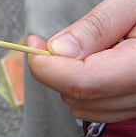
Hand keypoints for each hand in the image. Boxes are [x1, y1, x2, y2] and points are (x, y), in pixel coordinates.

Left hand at [27, 0, 135, 122]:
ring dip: (71, 81)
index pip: (84, 82)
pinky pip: (104, 109)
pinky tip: (100, 63)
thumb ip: (96, 27)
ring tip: (93, 47)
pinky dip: (89, 89)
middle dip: (57, 70)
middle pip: (80, 97)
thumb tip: (56, 50)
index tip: (32, 43)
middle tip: (58, 40)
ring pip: (88, 108)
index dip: (47, 66)